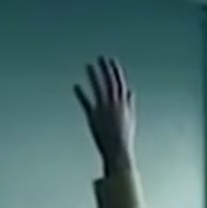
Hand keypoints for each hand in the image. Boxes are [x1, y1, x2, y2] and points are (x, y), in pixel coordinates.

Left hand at [74, 57, 135, 173]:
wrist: (117, 150)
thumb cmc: (124, 137)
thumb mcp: (130, 118)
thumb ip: (129, 103)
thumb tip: (131, 92)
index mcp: (123, 103)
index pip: (120, 82)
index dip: (116, 70)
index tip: (112, 61)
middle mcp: (114, 103)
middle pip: (110, 81)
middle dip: (106, 68)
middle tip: (101, 58)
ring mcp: (104, 109)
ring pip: (99, 88)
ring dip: (94, 76)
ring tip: (89, 66)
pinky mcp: (94, 116)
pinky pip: (86, 102)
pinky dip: (81, 94)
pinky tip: (76, 86)